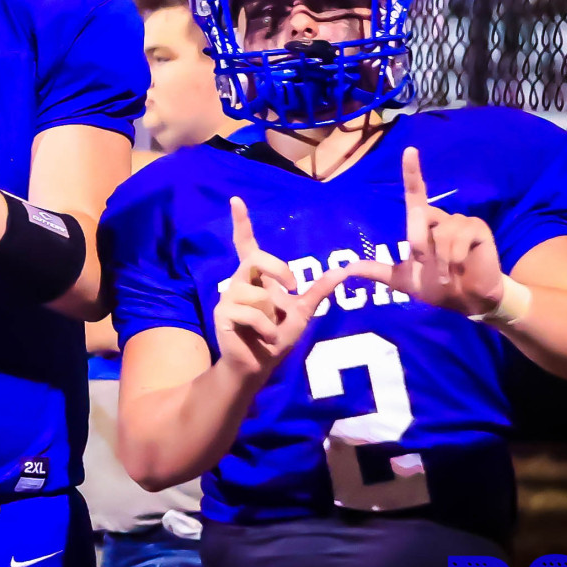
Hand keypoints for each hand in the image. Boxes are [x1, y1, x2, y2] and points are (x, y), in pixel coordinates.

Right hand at [214, 197, 351, 378]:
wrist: (258, 366)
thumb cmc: (276, 338)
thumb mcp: (303, 312)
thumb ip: (318, 290)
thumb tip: (343, 269)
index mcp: (257, 278)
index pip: (246, 244)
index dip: (241, 223)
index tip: (236, 200)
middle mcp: (240, 283)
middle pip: (255, 258)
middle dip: (277, 270)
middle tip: (292, 288)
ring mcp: (229, 298)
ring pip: (258, 293)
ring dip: (273, 316)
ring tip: (271, 331)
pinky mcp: (223, 315)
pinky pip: (251, 313)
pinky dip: (266, 329)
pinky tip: (265, 338)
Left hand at [344, 147, 503, 315]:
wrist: (467, 302)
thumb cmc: (437, 287)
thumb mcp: (402, 280)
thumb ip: (376, 271)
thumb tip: (346, 268)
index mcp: (422, 225)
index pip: (415, 193)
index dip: (412, 172)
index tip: (409, 150)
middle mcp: (440, 218)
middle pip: (420, 215)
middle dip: (419, 244)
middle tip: (426, 266)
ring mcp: (460, 222)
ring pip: (441, 232)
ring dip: (439, 260)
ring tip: (447, 274)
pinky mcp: (477, 229)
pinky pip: (458, 238)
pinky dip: (454, 258)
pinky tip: (460, 268)